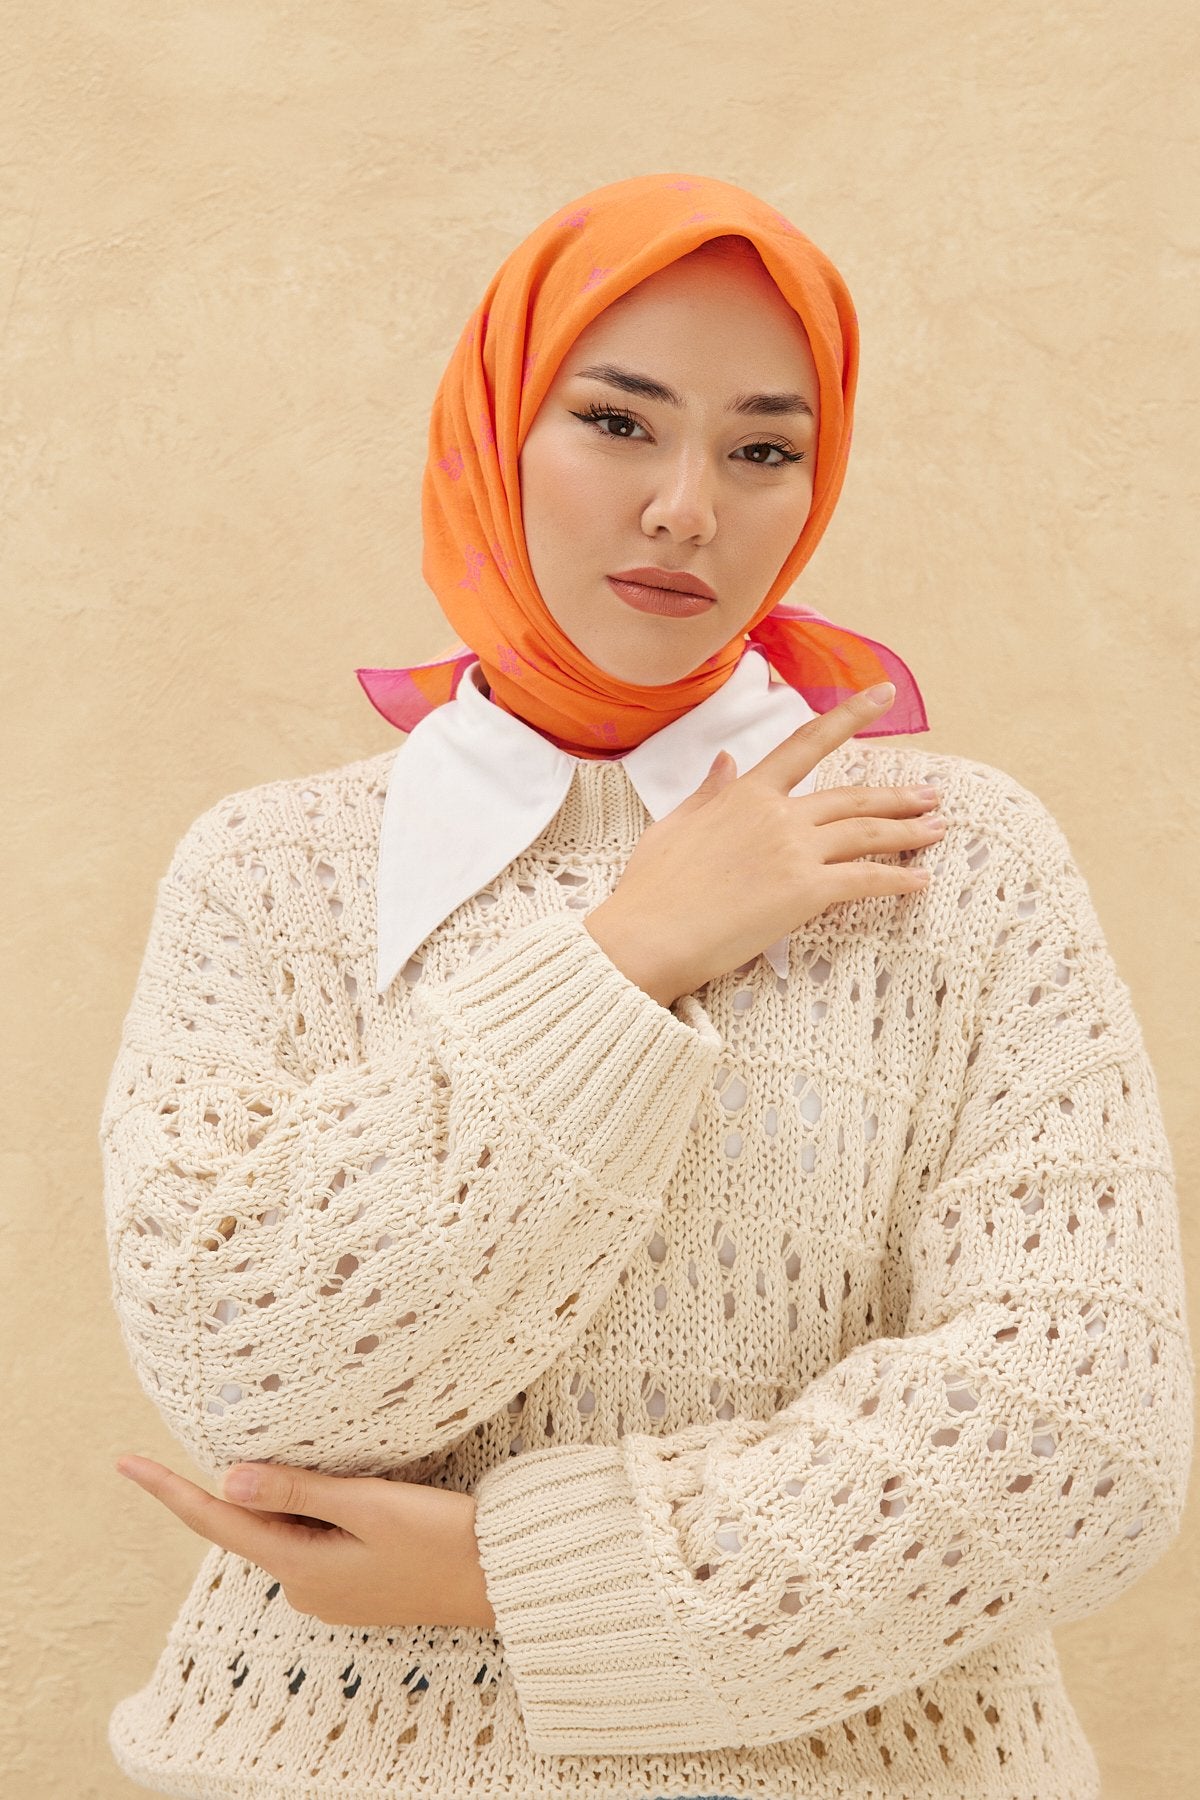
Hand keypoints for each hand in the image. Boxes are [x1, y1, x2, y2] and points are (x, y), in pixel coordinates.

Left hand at [115, 1454, 496, 1631]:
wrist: (500, 1580)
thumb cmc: (440, 1539)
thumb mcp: (368, 1505)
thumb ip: (297, 1490)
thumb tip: (228, 1480)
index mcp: (299, 1566)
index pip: (217, 1521)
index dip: (169, 1490)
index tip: (126, 1462)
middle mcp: (304, 1586)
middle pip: (255, 1521)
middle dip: (252, 1480)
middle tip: (251, 1427)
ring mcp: (329, 1591)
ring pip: (289, 1528)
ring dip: (292, 1494)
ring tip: (322, 1459)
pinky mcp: (354, 1585)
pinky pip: (315, 1539)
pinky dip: (317, 1510)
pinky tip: (347, 1489)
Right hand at [585, 683, 944, 1006]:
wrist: (647, 935)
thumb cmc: (652, 887)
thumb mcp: (674, 825)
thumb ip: (708, 793)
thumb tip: (726, 761)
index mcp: (746, 795)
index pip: (806, 743)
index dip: (849, 716)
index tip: (881, 694)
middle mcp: (777, 815)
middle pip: (852, 797)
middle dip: (897, 795)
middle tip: (932, 795)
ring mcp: (794, 852)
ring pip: (866, 834)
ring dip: (908, 831)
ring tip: (937, 830)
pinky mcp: (805, 893)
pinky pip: (865, 880)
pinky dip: (897, 879)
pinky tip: (920, 880)